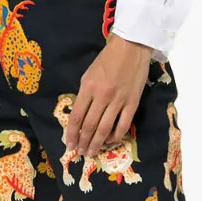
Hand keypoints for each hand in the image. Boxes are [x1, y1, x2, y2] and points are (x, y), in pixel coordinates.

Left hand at [66, 34, 151, 155]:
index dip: (72, 134)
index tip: (69, 144)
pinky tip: (110, 142)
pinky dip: (115, 137)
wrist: (131, 47)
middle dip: (83, 142)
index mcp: (88, 88)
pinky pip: (123, 125)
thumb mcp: (88, 74)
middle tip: (81, 152)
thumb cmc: (107, 59)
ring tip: (92, 152)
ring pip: (105, 129)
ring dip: (97, 143)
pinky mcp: (132, 103)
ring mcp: (118, 101)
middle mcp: (102, 96)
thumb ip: (84, 95)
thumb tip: (81, 115)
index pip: (77, 117)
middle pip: (89, 126)